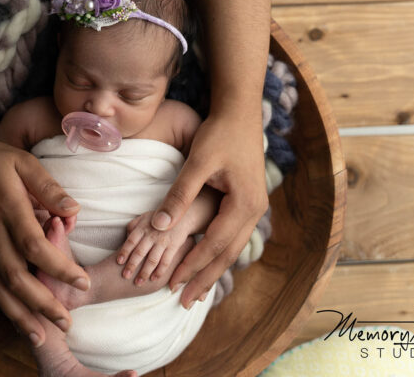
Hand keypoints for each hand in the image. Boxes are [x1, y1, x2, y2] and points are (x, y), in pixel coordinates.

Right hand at [0, 134, 89, 346]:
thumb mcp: (24, 162)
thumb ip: (48, 187)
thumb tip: (75, 211)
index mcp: (8, 209)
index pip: (34, 246)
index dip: (58, 268)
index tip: (82, 281)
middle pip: (15, 277)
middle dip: (42, 303)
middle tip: (67, 321)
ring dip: (21, 315)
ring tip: (43, 336)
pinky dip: (4, 306)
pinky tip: (20, 320)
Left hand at [116, 211, 192, 284]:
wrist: (182, 216)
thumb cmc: (158, 219)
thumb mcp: (144, 217)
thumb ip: (133, 226)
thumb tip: (125, 237)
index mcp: (142, 227)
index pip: (131, 241)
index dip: (125, 251)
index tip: (119, 262)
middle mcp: (152, 235)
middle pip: (140, 252)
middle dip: (132, 265)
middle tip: (125, 276)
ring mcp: (163, 241)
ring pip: (152, 259)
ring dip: (145, 272)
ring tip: (138, 282)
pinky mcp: (173, 247)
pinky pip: (166, 261)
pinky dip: (160, 271)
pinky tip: (154, 279)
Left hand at [150, 111, 267, 307]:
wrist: (241, 111)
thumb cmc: (218, 133)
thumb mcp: (197, 163)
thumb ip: (179, 195)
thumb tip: (159, 226)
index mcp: (244, 203)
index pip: (214, 244)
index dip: (192, 265)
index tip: (173, 283)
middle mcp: (254, 210)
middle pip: (227, 254)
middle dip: (204, 278)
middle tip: (184, 302)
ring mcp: (254, 206)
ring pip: (232, 247)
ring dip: (212, 269)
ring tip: (195, 290)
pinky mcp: (247, 201)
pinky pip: (232, 235)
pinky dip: (218, 252)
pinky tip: (206, 261)